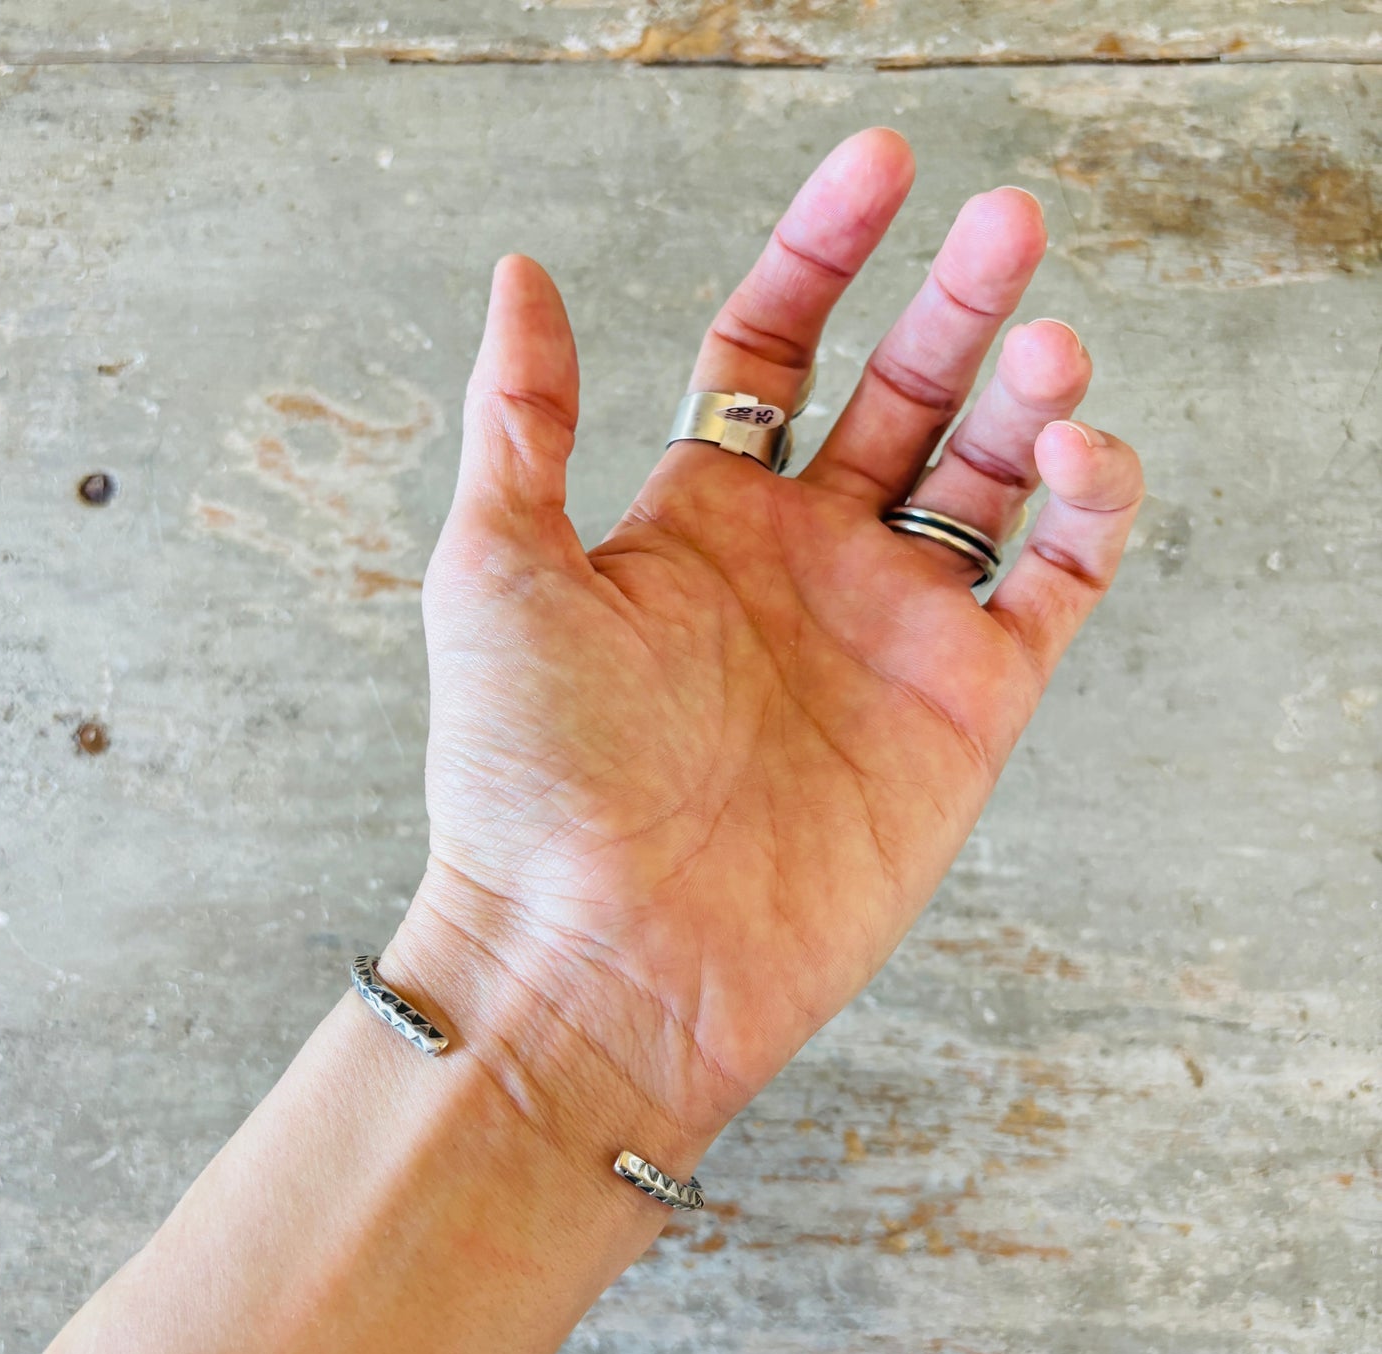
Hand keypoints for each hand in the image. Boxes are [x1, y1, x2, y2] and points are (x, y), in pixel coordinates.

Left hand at [395, 128, 1142, 1152]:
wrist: (604, 961)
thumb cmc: (528, 782)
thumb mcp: (496, 573)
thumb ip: (524, 420)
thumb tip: (520, 272)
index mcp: (696, 518)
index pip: (776, 344)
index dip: (825, 248)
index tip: (881, 163)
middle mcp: (799, 562)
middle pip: (904, 394)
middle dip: (956, 302)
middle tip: (1007, 221)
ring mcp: (888, 629)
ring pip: (991, 476)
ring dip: (1031, 397)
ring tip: (1043, 349)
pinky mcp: (966, 706)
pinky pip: (1052, 581)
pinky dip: (1086, 510)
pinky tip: (1073, 457)